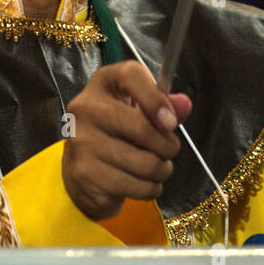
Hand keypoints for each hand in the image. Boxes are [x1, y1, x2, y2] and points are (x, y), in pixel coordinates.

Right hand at [61, 61, 192, 220]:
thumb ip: (164, 105)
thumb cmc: (116, 131)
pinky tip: (142, 183)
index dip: (156, 98)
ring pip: (146, 164)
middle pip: (142, 128)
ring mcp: (82, 142)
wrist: (79, 167)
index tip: (171, 122)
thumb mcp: (138, 109)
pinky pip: (138, 187)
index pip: (131, 75)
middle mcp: (85, 108)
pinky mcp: (85, 174)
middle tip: (169, 150)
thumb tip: (184, 105)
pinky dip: (150, 189)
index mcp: (102, 83)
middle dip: (168, 146)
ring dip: (162, 170)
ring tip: (156, 168)